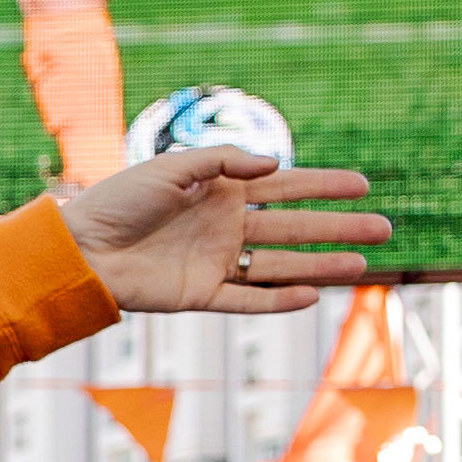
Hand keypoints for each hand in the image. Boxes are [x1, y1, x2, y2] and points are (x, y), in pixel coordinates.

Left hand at [59, 150, 388, 315]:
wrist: (78, 247)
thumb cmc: (118, 200)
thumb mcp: (171, 169)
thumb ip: (220, 161)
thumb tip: (274, 163)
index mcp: (222, 192)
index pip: (285, 187)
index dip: (324, 186)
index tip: (363, 185)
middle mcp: (225, 226)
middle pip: (294, 226)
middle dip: (338, 227)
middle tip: (383, 228)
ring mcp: (215, 261)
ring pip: (280, 264)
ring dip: (320, 265)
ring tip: (363, 265)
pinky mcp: (198, 293)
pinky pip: (246, 298)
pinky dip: (277, 300)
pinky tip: (311, 296)